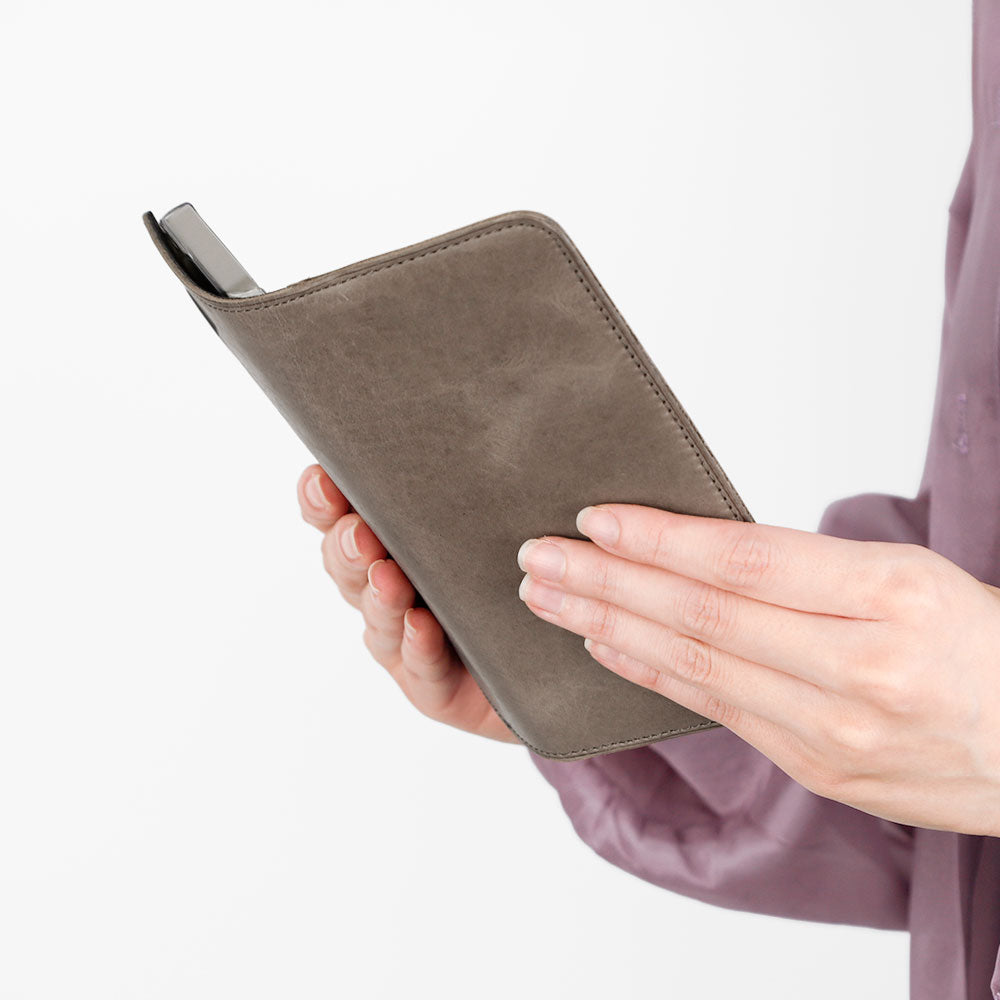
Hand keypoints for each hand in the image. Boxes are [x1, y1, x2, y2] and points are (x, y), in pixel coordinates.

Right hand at [297, 464, 519, 744]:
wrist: (547, 657)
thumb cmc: (509, 572)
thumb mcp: (491, 518)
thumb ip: (472, 480)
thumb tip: (488, 406)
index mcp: (388, 544)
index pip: (337, 517)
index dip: (322, 500)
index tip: (322, 477)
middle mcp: (384, 590)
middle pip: (346, 566)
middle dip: (347, 546)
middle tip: (359, 531)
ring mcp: (403, 640)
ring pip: (377, 616)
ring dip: (379, 595)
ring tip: (387, 577)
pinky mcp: (433, 686)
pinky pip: (420, 666)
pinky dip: (417, 645)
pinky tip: (420, 626)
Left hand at [517, 504, 999, 835]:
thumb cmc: (981, 646)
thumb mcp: (911, 574)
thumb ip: (807, 569)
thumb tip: (696, 552)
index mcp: (891, 596)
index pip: (744, 561)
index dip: (660, 538)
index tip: (597, 518)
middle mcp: (860, 667)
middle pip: (702, 615)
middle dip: (607, 581)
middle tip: (538, 556)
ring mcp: (836, 730)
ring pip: (697, 667)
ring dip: (609, 627)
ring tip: (549, 598)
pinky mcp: (819, 770)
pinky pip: (717, 712)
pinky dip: (652, 676)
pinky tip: (605, 649)